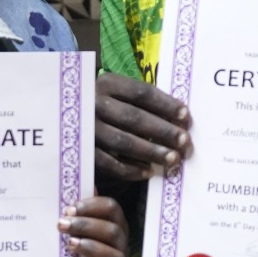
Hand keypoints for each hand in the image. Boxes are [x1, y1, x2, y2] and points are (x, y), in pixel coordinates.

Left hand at [58, 194, 127, 256]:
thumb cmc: (84, 243)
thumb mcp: (82, 224)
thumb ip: (82, 208)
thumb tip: (84, 183)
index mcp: (115, 224)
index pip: (112, 208)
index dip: (91, 206)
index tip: (69, 209)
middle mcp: (121, 244)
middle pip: (112, 231)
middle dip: (86, 226)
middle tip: (61, 224)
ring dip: (91, 248)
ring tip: (70, 244)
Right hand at [95, 71, 191, 185]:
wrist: (70, 122)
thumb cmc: (109, 108)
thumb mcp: (121, 95)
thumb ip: (145, 103)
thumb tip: (182, 119)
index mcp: (107, 84)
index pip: (142, 92)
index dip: (166, 104)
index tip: (186, 116)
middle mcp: (94, 104)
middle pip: (134, 117)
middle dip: (163, 130)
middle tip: (184, 142)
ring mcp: (87, 129)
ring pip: (123, 141)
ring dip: (151, 151)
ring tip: (172, 159)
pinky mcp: (84, 152)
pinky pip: (110, 163)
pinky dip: (131, 169)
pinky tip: (149, 172)